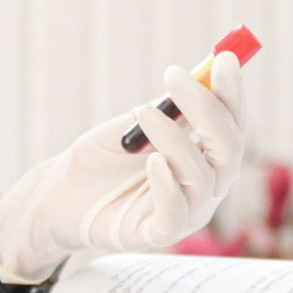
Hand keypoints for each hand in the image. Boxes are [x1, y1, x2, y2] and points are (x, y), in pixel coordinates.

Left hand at [0, 53, 245, 282]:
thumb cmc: (103, 157)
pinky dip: (167, 184)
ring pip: (202, 176)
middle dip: (206, 109)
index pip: (232, 124)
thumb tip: (203, 72)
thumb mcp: (137, 124)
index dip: (231, 93)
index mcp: (206, 157)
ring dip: (174, 138)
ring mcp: (187, 212)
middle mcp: (205, 185)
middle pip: (228, 149)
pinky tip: (150, 161)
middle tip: (175, 78)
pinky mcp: (159, 234)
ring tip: (143, 113)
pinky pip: (176, 212)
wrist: (60, 193)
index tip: (224, 57)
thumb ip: (170, 107)